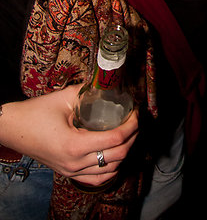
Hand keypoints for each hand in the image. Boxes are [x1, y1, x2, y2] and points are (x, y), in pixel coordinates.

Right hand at [0, 85, 138, 186]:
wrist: (13, 129)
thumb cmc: (35, 113)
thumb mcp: (64, 98)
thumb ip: (88, 92)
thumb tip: (108, 85)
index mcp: (75, 145)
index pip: (116, 139)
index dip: (132, 125)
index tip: (136, 112)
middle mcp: (75, 163)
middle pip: (118, 156)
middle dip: (132, 137)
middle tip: (136, 120)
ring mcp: (71, 171)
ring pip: (110, 170)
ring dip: (124, 153)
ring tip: (128, 135)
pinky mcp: (68, 173)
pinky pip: (95, 179)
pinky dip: (110, 169)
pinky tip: (115, 155)